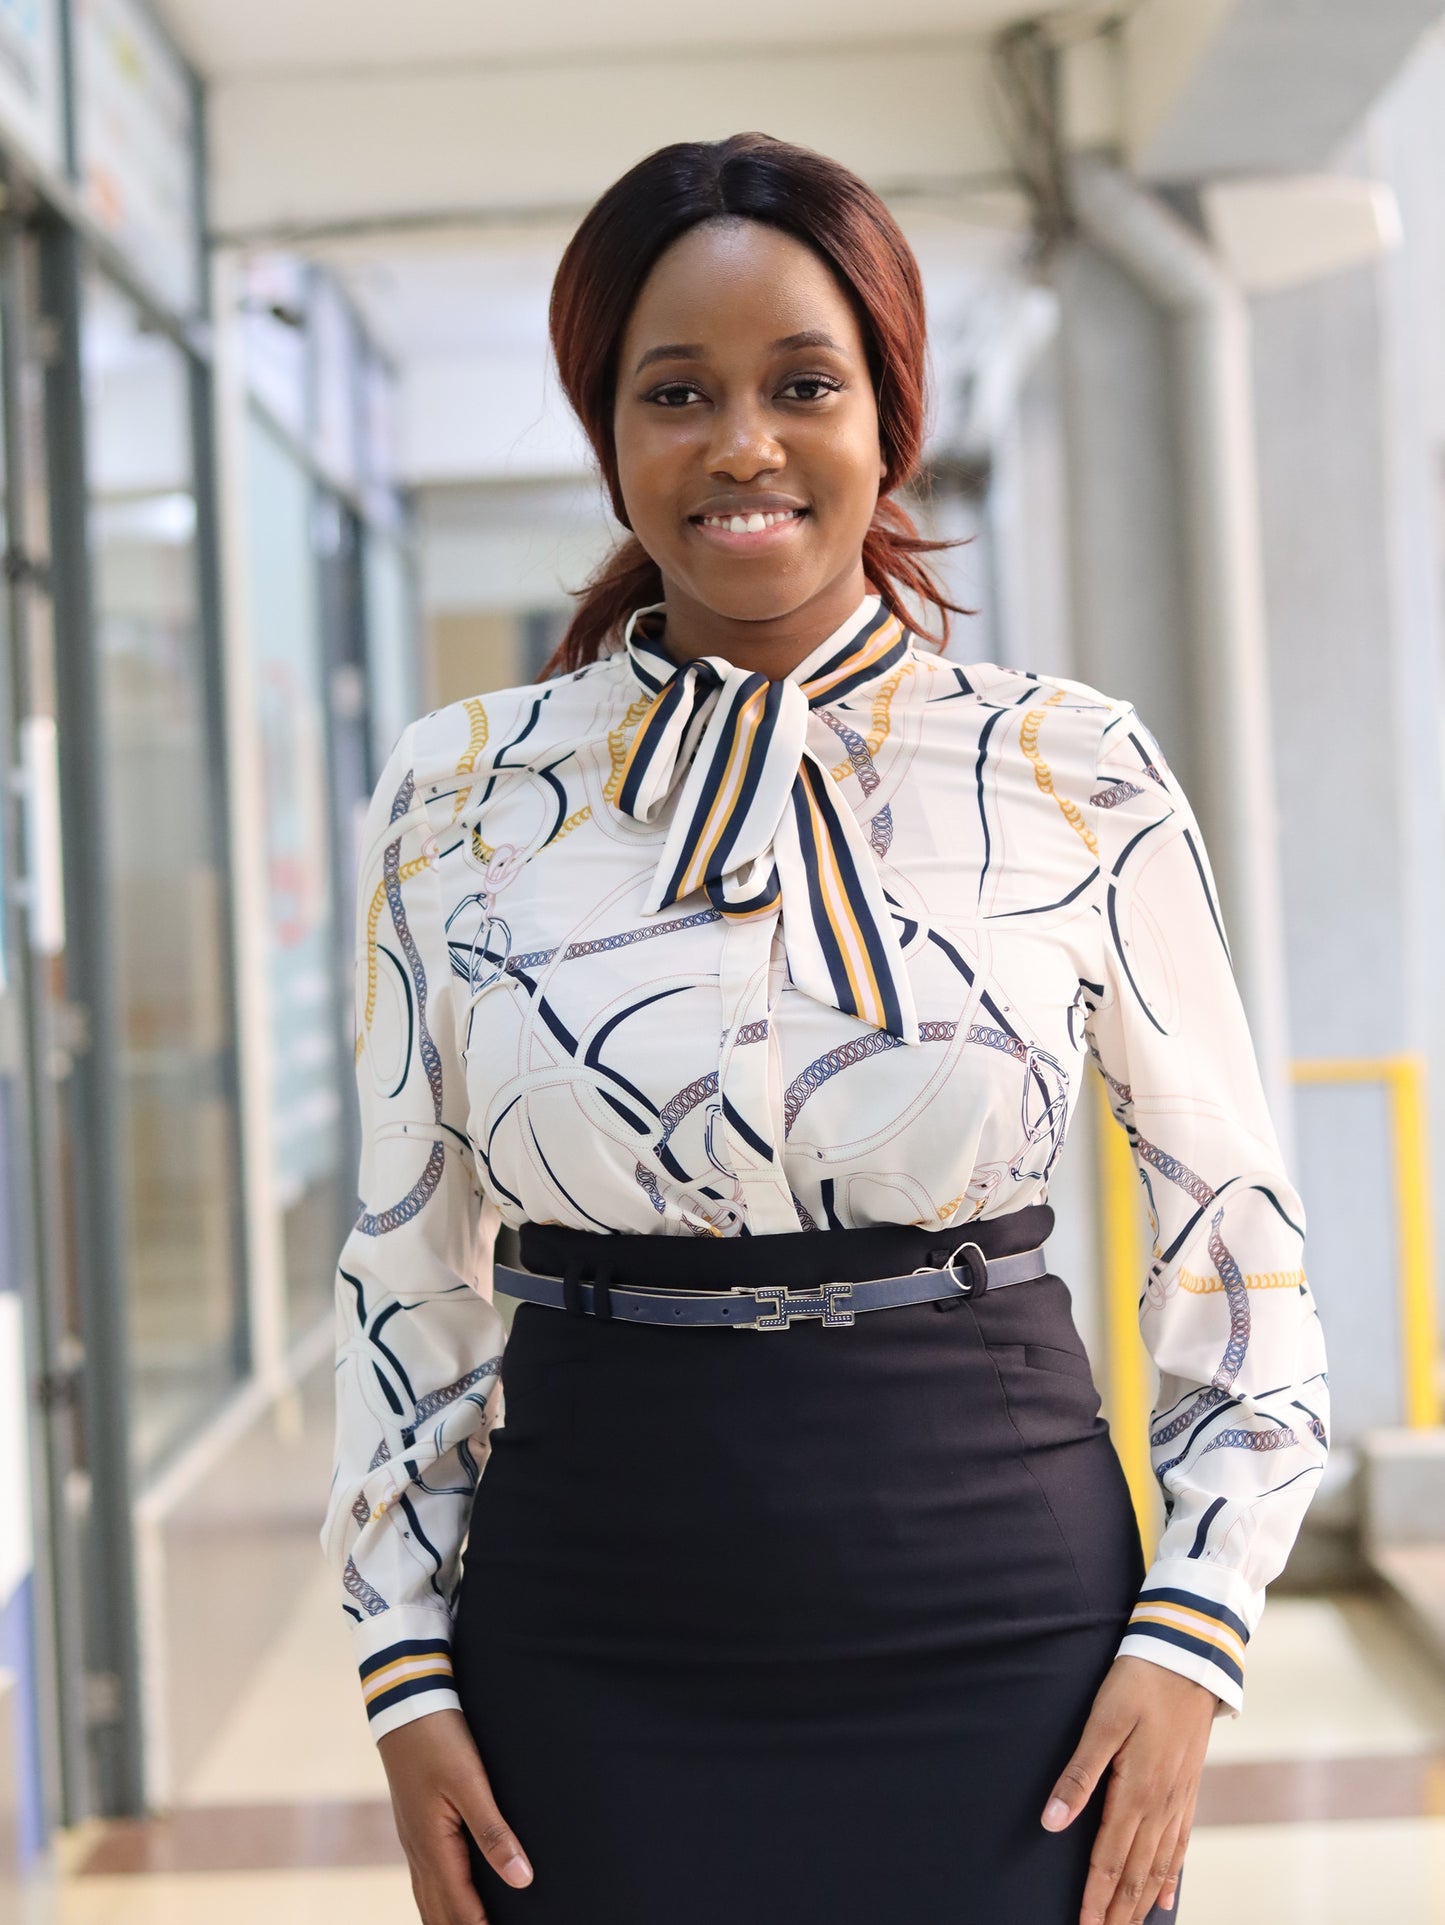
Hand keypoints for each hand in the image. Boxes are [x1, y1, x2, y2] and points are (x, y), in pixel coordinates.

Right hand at [378, 1708, 532, 1923]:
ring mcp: (412, 1841)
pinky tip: (446, 1900)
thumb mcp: (470, 1782)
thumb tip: (520, 1878)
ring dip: (447, 1921)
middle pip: (439, 1913)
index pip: (461, 1908)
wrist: (404, 1705)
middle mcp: (419, 1851)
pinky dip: (436, 1902)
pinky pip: (423, 1880)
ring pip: (427, 1900)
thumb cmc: (439, 1739)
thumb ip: (493, 1832)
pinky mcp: (413, 1827)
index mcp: (434, 1847)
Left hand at [1041, 1655, 1215, 1922]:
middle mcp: (1161, 1804)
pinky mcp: (1188, 1787)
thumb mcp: (1102, 1722)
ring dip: (1143, 1901)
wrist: (1190, 1655)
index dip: (1096, 1897)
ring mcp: (1179, 1798)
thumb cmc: (1139, 1682)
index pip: (1111, 1859)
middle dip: (1119, 1911)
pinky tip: (1165, 1896)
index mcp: (1136, 1791)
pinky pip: (1181, 1844)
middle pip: (1137, 1872)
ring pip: (1160, 1864)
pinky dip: (1171, 1875)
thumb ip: (1079, 1774)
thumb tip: (1052, 1821)